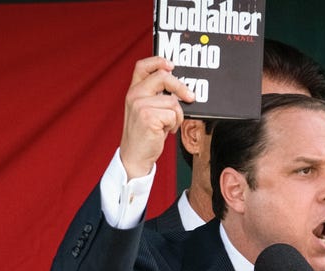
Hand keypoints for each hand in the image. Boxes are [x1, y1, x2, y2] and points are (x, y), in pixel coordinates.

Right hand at [118, 56, 195, 180]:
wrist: (135, 156)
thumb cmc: (144, 135)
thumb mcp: (146, 111)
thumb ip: (156, 96)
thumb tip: (180, 89)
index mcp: (133, 91)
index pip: (142, 66)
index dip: (158, 61)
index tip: (171, 66)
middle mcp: (134, 95)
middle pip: (163, 77)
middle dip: (181, 87)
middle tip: (191, 98)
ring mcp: (140, 105)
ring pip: (173, 102)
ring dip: (177, 116)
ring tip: (167, 125)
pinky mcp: (148, 117)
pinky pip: (173, 115)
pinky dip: (174, 125)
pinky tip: (164, 132)